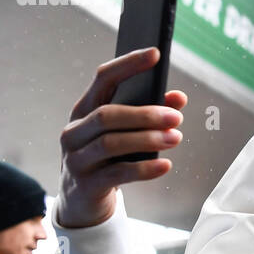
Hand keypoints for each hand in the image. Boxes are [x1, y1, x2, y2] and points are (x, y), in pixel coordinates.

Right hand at [56, 48, 187, 227]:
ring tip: (176, 138)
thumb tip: (179, 99)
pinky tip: (166, 165)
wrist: (82, 199)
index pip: (103, 78)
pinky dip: (144, 169)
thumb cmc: (107, 157)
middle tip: (176, 117)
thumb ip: (150, 113)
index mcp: (84, 109)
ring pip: (111, 143)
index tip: (156, 54)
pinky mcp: (85, 184)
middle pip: (108, 114)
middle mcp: (74, 130)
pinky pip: (117, 173)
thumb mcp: (125, 133)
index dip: (128, 64)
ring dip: (147, 139)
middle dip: (145, 114)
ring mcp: (76, 158)